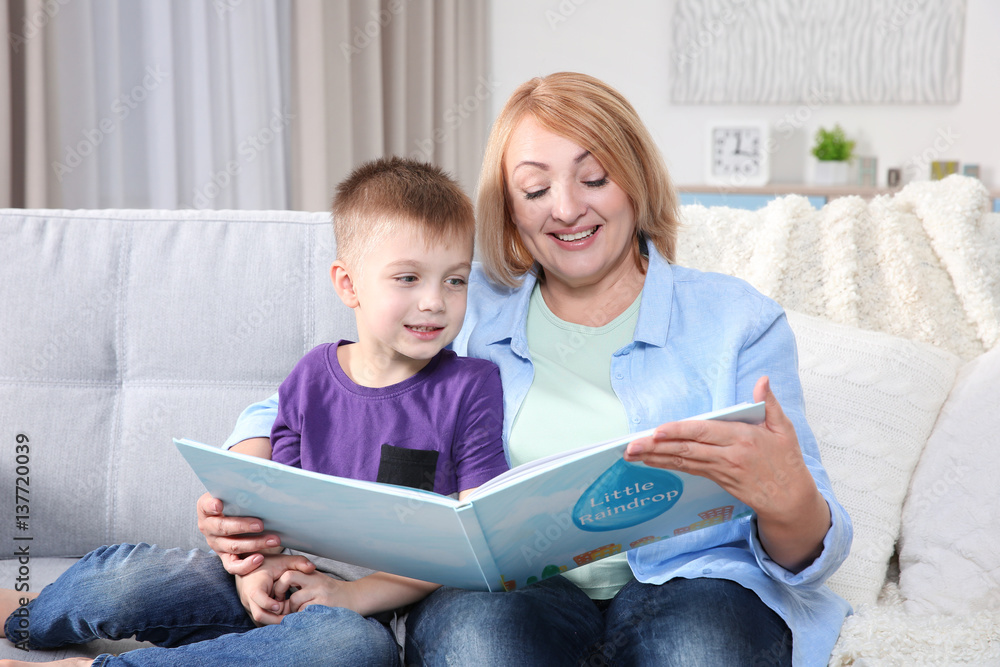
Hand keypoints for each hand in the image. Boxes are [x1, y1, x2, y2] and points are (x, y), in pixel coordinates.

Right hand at [197, 492, 296, 574]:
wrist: (240, 514)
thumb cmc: (239, 498)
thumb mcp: (236, 489)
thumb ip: (242, 483)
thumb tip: (259, 470)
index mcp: (206, 507)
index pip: (206, 505)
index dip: (212, 505)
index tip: (219, 504)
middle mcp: (207, 527)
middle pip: (222, 528)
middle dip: (243, 526)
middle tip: (261, 524)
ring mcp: (216, 544)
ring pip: (233, 547)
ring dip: (254, 544)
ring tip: (273, 540)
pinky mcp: (225, 558)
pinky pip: (233, 566)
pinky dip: (246, 564)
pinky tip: (260, 558)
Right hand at [235, 554, 317, 625]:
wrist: (252, 567)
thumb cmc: (269, 564)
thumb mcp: (284, 560)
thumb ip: (298, 562)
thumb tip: (312, 567)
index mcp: (255, 583)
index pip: (257, 596)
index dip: (268, 603)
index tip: (280, 605)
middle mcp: (249, 596)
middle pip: (259, 614)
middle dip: (275, 618)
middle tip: (290, 617)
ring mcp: (250, 605)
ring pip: (261, 619)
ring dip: (275, 620)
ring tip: (289, 616)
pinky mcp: (254, 610)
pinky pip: (263, 618)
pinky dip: (273, 619)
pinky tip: (284, 615)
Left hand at [272, 570, 356, 614]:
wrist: (356, 597)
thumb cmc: (334, 592)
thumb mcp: (319, 581)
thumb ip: (303, 582)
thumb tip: (281, 589)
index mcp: (312, 575)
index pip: (289, 572)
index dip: (279, 584)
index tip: (279, 594)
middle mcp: (315, 581)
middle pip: (288, 578)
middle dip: (279, 592)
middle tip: (280, 603)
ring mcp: (320, 592)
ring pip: (294, 599)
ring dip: (291, 610)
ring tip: (297, 614)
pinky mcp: (324, 604)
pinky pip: (304, 611)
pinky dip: (301, 617)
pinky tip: (306, 618)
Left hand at [624, 376, 829, 570]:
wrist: (790, 499)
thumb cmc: (787, 461)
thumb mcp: (784, 429)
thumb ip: (769, 403)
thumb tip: (762, 380)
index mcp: (742, 439)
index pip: (703, 433)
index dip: (678, 432)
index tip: (657, 431)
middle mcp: (728, 455)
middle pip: (686, 450)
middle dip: (655, 447)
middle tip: (631, 446)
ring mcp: (720, 469)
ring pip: (683, 461)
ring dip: (655, 457)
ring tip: (632, 453)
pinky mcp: (717, 479)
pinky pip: (688, 469)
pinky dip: (668, 464)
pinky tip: (651, 460)